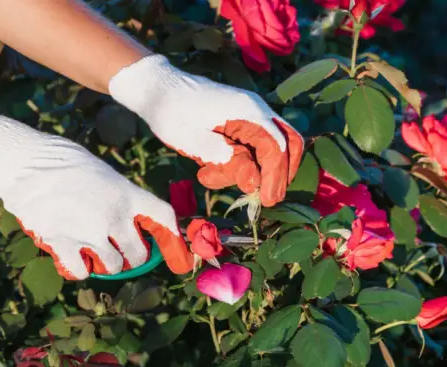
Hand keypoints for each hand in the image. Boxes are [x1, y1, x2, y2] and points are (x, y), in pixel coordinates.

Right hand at [0, 112, 191, 279]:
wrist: (27, 161)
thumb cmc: (64, 162)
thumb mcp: (104, 174)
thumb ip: (119, 199)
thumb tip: (129, 224)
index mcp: (128, 194)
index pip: (164, 217)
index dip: (173, 237)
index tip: (176, 251)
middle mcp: (114, 216)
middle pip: (139, 254)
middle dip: (133, 257)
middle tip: (121, 251)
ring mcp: (90, 232)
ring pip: (113, 267)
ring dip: (107, 263)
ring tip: (95, 252)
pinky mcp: (63, 243)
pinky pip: (81, 271)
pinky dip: (80, 268)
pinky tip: (74, 256)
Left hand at [109, 55, 303, 206]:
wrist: (157, 87)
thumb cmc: (171, 113)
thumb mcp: (195, 141)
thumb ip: (228, 161)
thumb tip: (255, 182)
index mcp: (248, 111)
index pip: (276, 148)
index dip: (275, 177)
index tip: (266, 201)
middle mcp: (257, 109)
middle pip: (289, 143)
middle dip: (280, 173)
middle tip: (264, 198)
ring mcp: (251, 113)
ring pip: (273, 146)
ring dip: (254, 170)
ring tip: (212, 176)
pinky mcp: (241, 120)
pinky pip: (255, 145)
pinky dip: (240, 163)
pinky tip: (209, 169)